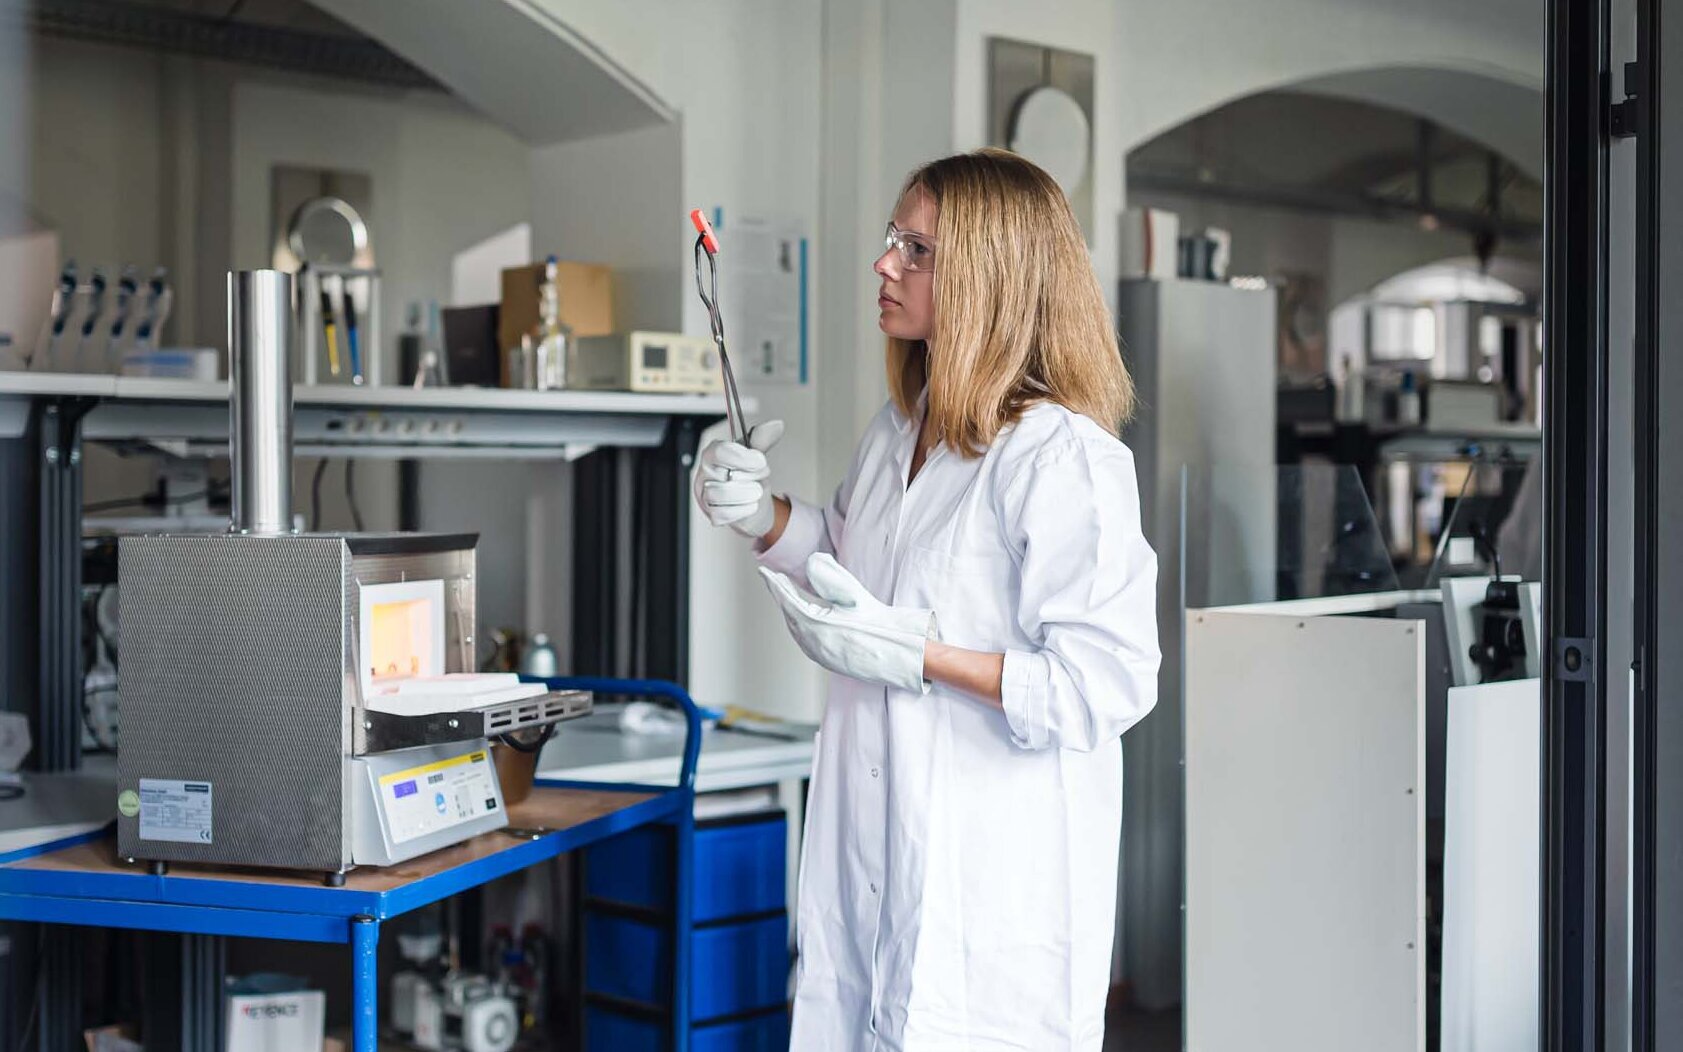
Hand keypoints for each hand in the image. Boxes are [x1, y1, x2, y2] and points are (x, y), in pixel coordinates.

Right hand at [693, 420, 784, 538]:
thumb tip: (776, 425)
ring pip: (719, 494)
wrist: (756, 505)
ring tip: (756, 491)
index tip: (761, 461)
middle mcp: (705, 473)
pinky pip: (722, 514)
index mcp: (713, 454)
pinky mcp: (711, 514)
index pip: (719, 452)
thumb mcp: (757, 458)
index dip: (741, 457)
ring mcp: (705, 495)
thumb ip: (762, 441)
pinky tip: (750, 506)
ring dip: (746, 494)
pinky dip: (742, 511)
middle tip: (761, 476)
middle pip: (721, 474)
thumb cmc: (751, 479)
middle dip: (749, 476)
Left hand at [759, 553, 937, 692]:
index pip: (787, 599)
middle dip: (781, 596)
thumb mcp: (854, 594)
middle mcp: (811, 642)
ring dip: (790, 611)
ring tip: (787, 595)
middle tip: (775, 579)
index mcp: (815, 625)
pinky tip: (803, 619)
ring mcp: (818, 654)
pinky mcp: (826, 660)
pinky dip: (799, 625)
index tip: (764, 571)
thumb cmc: (878, 624)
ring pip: (795, 628)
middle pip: (788, 614)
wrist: (895, 652)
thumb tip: (812, 560)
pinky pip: (804, 639)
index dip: (774, 583)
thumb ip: (831, 576)